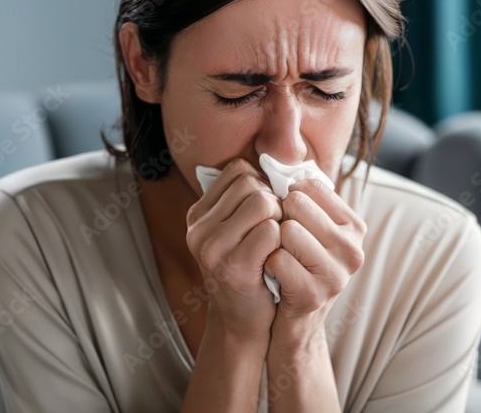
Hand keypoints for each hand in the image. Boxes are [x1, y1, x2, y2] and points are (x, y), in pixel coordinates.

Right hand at [185, 158, 282, 341]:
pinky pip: (270, 231)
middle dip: (273, 202)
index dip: (261, 184)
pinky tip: (276, 258)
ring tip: (275, 242)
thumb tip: (277, 159)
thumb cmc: (251, 269)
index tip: (267, 209)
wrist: (244, 321)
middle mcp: (198, 229)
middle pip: (252, 184)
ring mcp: (211, 249)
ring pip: (262, 203)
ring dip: (279, 220)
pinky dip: (282, 241)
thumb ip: (246, 198)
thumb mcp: (238, 229)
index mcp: (198, 214)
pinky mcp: (232, 268)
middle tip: (275, 229)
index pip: (237, 170)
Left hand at [265, 177, 366, 342]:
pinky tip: (272, 276)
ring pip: (287, 231)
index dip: (287, 198)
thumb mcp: (310, 229)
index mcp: (354, 226)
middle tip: (279, 242)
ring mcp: (337, 274)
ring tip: (277, 257)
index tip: (286, 219)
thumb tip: (283, 155)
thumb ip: (305, 196)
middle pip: (297, 205)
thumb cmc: (296, 265)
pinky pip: (277, 260)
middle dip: (279, 219)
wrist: (291, 321)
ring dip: (271, 243)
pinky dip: (266, 265)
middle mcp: (353, 249)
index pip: (310, 186)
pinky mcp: (315, 295)